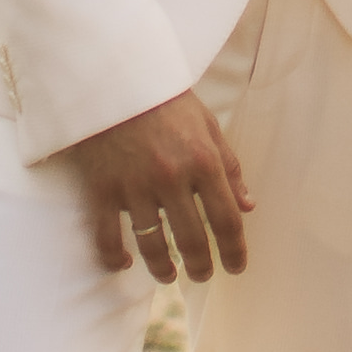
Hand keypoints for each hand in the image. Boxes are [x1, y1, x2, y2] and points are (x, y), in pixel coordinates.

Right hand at [70, 89, 254, 279]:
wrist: (113, 75)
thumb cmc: (165, 100)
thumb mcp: (208, 125)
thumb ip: (229, 167)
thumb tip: (248, 206)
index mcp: (203, 161)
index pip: (226, 220)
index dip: (235, 251)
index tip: (236, 267)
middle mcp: (172, 178)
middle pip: (192, 240)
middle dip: (202, 266)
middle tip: (203, 275)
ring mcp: (135, 186)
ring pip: (152, 245)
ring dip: (163, 268)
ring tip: (169, 276)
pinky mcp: (102, 188)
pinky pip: (107, 236)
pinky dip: (114, 257)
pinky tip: (123, 263)